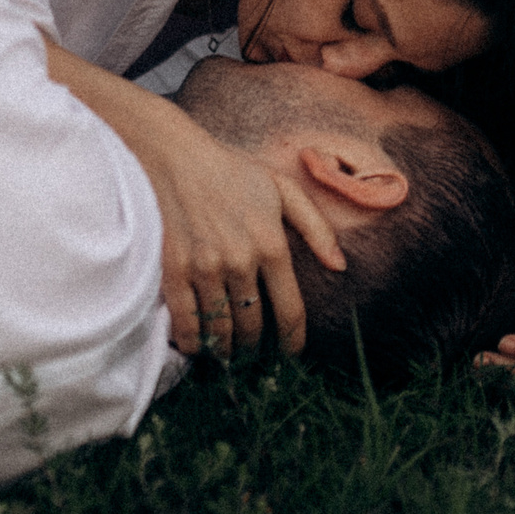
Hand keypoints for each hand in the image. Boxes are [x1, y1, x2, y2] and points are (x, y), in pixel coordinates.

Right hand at [148, 111, 345, 358]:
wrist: (176, 157)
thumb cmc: (233, 171)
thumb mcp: (284, 190)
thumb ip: (316, 228)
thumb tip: (340, 266)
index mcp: (272, 244)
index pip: (290, 311)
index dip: (293, 342)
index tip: (291, 356)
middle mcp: (241, 261)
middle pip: (252, 326)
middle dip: (255, 348)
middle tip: (254, 354)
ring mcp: (205, 268)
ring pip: (220, 329)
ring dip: (225, 350)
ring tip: (228, 355)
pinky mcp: (174, 271)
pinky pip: (185, 322)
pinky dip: (192, 342)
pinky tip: (197, 347)